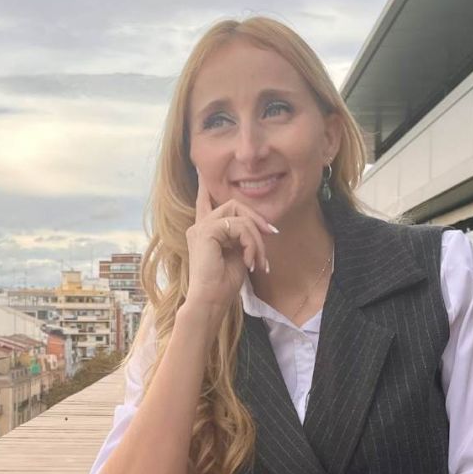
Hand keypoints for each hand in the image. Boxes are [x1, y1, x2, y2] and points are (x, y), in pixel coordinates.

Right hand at [185, 170, 277, 316]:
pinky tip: (250, 261)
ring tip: (259, 261)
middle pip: (233, 204)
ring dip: (256, 237)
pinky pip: (239, 226)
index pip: (204, 202)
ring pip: (239, 215)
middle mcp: (199, 226)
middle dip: (256, 219)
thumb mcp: (238, 256)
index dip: (204, 186)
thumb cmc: (222, 286)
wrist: (210, 302)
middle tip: (272, 235)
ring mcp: (201, 228)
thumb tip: (260, 229)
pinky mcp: (206, 231)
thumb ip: (243, 238)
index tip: (201, 170)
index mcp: (205, 232)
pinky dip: (251, 243)